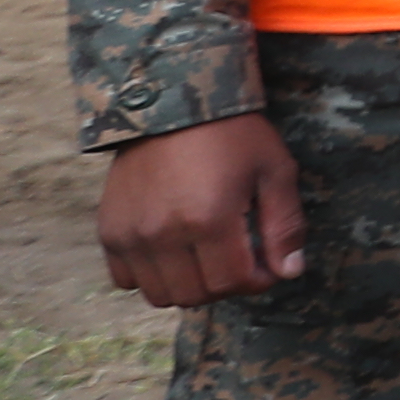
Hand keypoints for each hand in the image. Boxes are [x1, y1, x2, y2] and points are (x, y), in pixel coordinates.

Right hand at [99, 116, 306, 308]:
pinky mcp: (109, 229)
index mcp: (209, 219)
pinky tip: (173, 252)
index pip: (234, 282)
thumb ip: (284, 226)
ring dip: (189, 285)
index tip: (266, 266)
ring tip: (206, 257)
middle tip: (237, 259)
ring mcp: (131, 234)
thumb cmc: (233, 135)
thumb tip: (289, 272)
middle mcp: (163, 233)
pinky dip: (151, 275)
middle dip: (225, 285)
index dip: (258, 281)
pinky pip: (125, 279)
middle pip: (197, 295)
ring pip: (160, 294)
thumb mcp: (275, 171)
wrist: (173, 103)